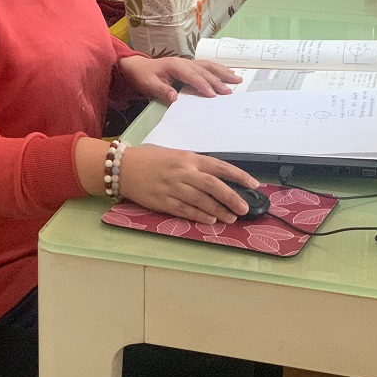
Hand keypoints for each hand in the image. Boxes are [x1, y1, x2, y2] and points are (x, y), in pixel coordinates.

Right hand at [117, 144, 260, 223]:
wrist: (123, 166)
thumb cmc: (150, 159)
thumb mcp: (175, 156)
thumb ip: (194, 166)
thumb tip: (217, 179)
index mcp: (188, 158)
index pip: (219, 167)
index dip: (238, 176)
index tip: (254, 184)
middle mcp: (183, 172)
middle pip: (213, 186)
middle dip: (232, 197)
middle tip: (244, 208)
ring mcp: (172, 188)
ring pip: (201, 201)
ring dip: (218, 211)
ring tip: (231, 218)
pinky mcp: (163, 201)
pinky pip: (185, 210)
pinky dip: (199, 216)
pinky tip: (211, 220)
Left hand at [119, 55, 240, 104]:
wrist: (138, 67)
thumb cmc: (144, 77)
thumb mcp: (149, 85)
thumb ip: (162, 91)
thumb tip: (175, 98)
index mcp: (175, 66)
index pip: (192, 76)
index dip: (203, 85)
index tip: (212, 95)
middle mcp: (184, 62)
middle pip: (204, 71)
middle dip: (218, 81)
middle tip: (230, 91)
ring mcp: (188, 63)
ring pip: (208, 66)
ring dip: (223, 72)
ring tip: (237, 78)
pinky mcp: (189, 66)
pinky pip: (206, 66)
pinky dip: (218, 69)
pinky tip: (228, 73)